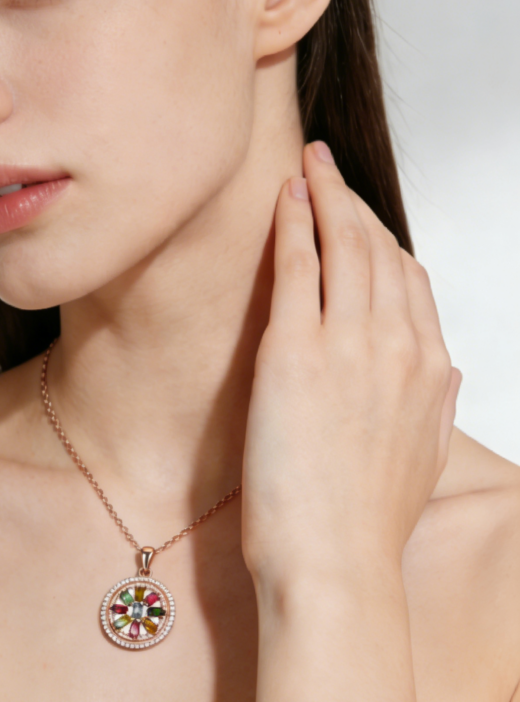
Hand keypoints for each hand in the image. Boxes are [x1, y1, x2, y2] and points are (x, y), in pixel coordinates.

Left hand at [240, 141, 461, 577]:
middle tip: (329, 167)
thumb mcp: (423, 459)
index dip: (383, 239)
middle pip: (380, 251)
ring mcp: (349, 345)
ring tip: (308, 164)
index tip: (361, 217)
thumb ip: (437, 406)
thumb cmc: (365, 521)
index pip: (410, 281)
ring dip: (326, 196)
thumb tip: (445, 371)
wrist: (335, 565)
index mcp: (429, 371)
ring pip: (345, 246)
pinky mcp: (295, 353)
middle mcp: (398, 346)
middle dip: (353, 201)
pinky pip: (299, 268)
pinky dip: (293, 224)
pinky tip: (285, 196)